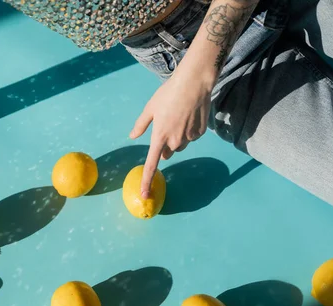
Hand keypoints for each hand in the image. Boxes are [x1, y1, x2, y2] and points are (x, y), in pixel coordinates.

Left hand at [130, 72, 211, 197]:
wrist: (194, 83)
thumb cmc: (168, 94)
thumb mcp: (150, 108)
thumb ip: (141, 125)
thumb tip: (132, 137)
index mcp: (159, 137)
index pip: (151, 165)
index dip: (147, 181)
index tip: (145, 195)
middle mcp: (174, 141)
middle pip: (167, 153)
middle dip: (164, 146)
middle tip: (165, 127)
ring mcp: (189, 138)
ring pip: (180, 145)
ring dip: (177, 138)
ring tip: (179, 117)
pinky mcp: (201, 133)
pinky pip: (192, 137)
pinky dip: (190, 130)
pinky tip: (190, 115)